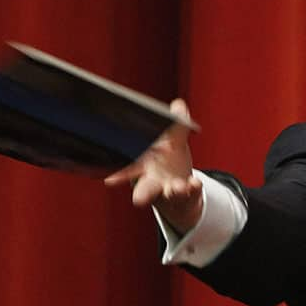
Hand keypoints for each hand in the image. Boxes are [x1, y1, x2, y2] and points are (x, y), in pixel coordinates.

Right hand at [105, 98, 203, 233]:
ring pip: (170, 193)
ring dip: (175, 190)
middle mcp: (155, 182)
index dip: (119, 175)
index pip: (129, 170)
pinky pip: (190, 192)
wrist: (184, 191)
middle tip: (138, 199)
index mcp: (144, 167)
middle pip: (145, 189)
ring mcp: (171, 190)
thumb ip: (175, 123)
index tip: (110, 181)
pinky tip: (195, 183)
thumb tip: (178, 105)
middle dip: (142, 194)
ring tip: (178, 186)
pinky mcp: (188, 195)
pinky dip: (193, 188)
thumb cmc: (169, 163)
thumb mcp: (173, 140)